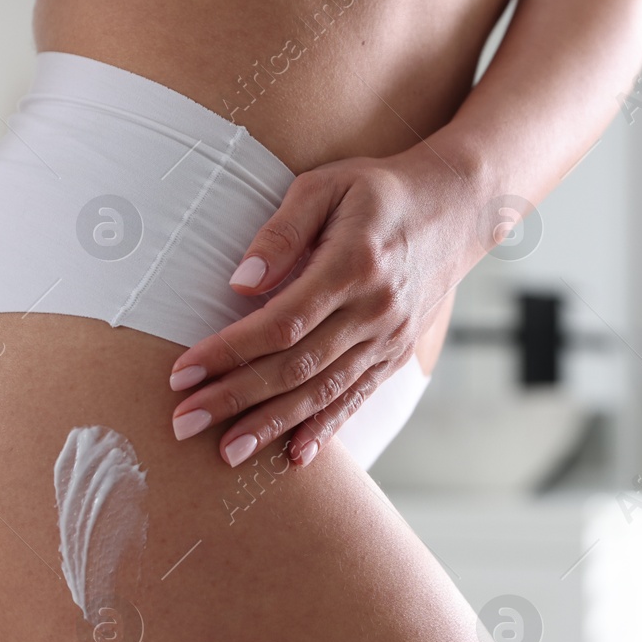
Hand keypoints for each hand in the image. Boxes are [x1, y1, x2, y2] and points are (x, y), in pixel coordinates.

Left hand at [168, 148, 484, 466]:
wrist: (459, 208)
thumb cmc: (381, 191)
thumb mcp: (327, 185)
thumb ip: (281, 231)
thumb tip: (241, 282)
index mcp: (352, 266)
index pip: (280, 323)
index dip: (229, 352)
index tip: (182, 372)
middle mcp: (373, 312)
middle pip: (295, 367)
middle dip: (235, 399)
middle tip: (183, 424)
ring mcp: (388, 339)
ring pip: (323, 392)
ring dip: (271, 425)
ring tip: (227, 453)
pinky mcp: (395, 354)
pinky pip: (356, 398)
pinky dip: (325, 430)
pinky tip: (293, 456)